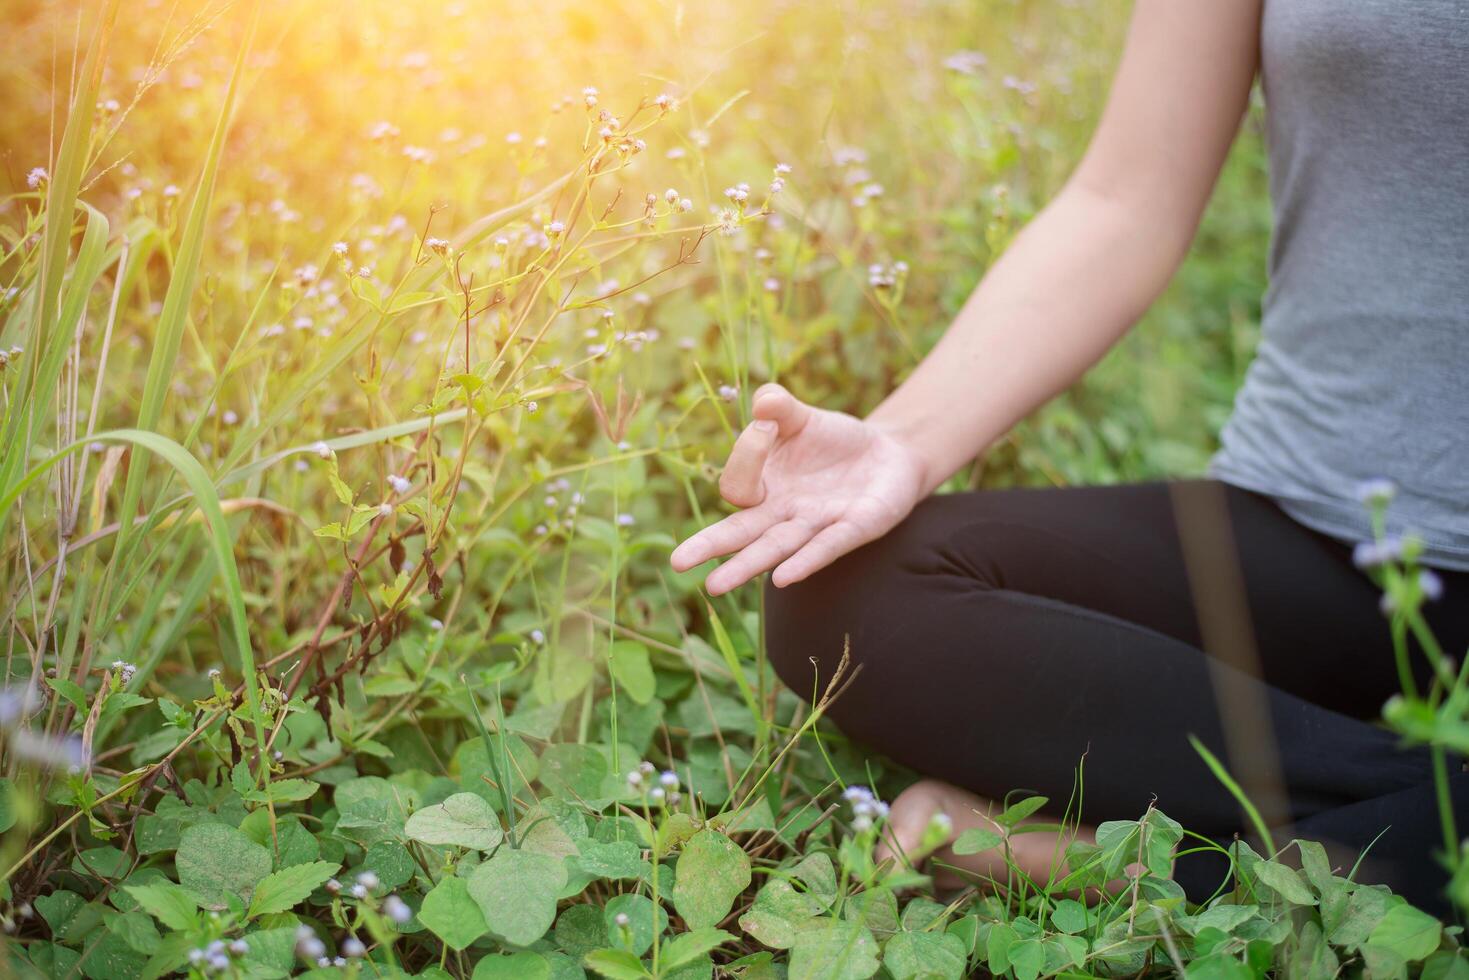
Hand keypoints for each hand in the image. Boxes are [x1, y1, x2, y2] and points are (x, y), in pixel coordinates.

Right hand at [670, 383, 927, 595]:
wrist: (889, 455)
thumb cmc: (835, 441)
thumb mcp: (804, 418)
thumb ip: (779, 407)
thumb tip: (763, 403)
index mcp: (765, 487)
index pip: (738, 483)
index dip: (747, 453)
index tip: (768, 425)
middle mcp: (783, 513)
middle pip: (740, 533)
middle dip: (710, 546)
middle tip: (677, 563)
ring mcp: (816, 524)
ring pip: (775, 548)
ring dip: (746, 566)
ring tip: (714, 586)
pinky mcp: (855, 528)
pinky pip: (826, 546)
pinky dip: (805, 561)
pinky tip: (783, 577)